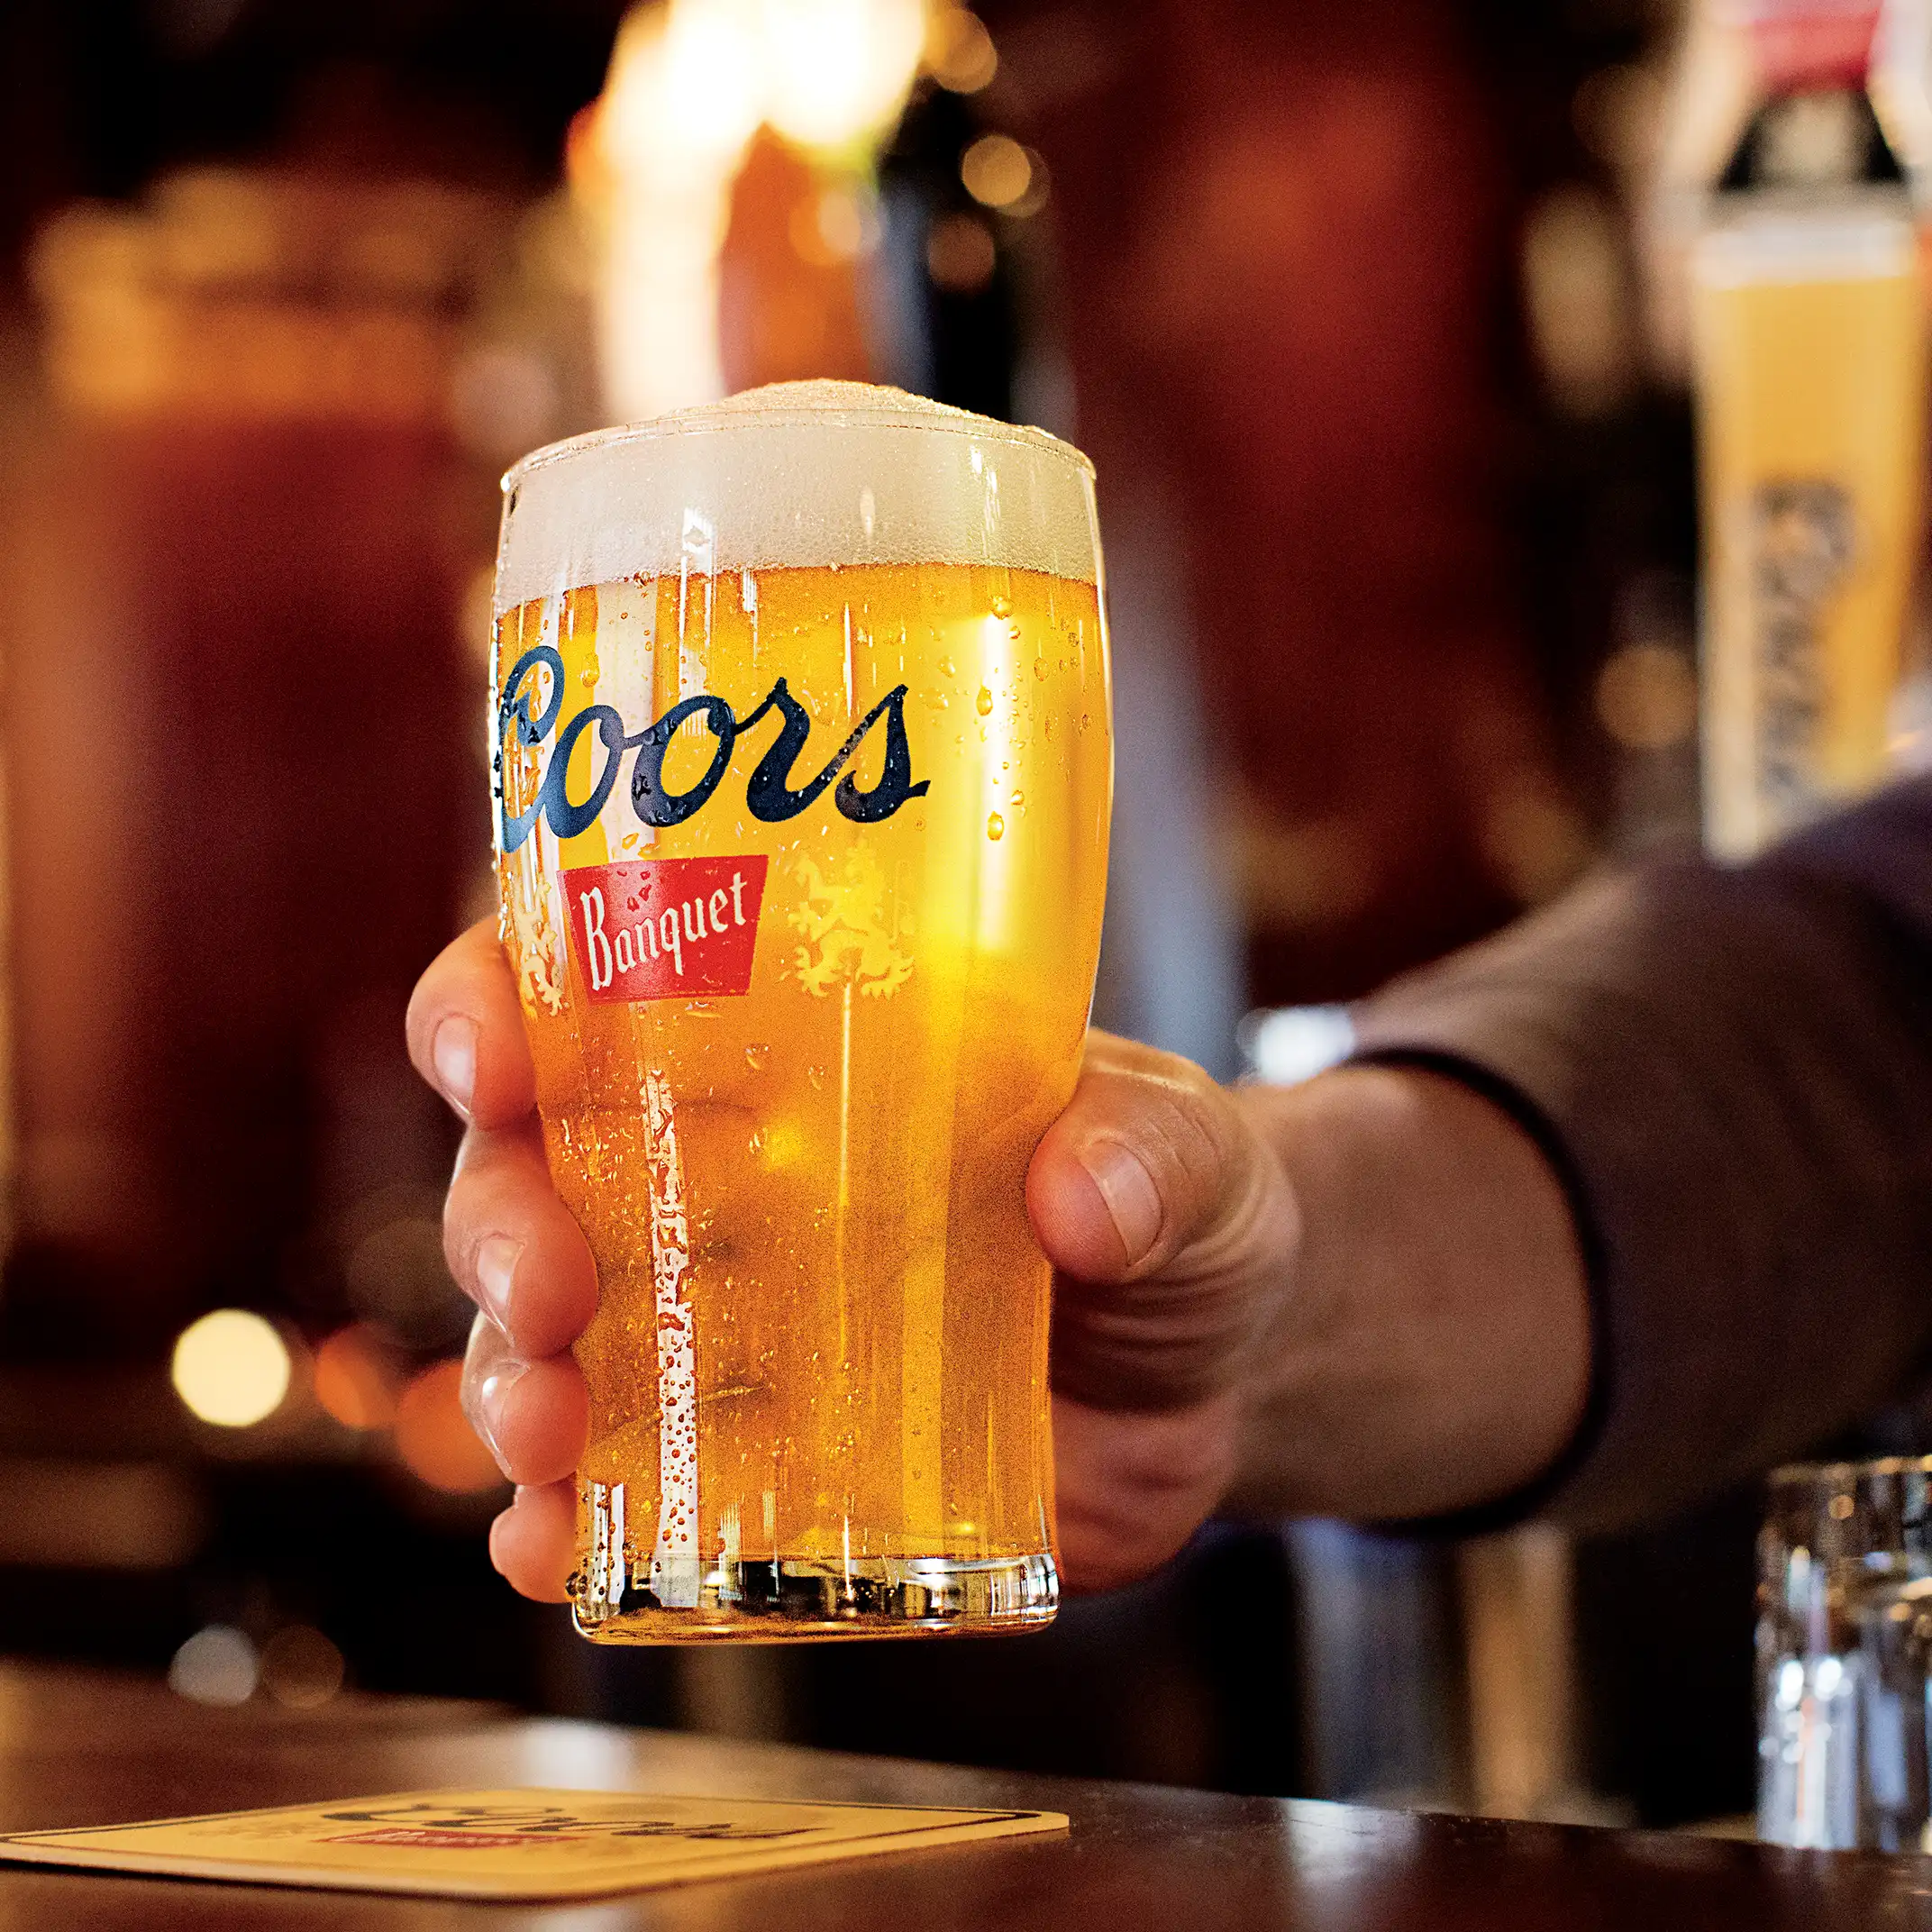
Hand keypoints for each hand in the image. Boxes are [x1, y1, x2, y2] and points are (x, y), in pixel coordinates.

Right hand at [405, 921, 1300, 1601]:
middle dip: (500, 1220)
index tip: (487, 1054)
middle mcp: (725, 1180)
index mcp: (795, 1052)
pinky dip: (564, 1523)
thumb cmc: (1175, 1208)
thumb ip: (1157, 1155)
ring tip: (544, 1434)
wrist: (1215, 1374)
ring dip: (508, 1380)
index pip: (597, 993)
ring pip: (545, 1339)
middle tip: (544, 1282)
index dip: (499, 1009)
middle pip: (534, 1173)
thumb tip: (1076, 1199)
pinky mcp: (754, 1464)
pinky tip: (555, 1549)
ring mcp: (727, 1329)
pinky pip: (619, 1493)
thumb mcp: (1193, 1159)